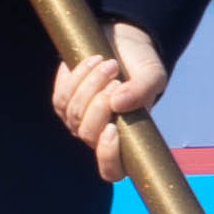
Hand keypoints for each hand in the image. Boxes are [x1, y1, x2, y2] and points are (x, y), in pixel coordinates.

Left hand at [51, 20, 167, 182]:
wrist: (122, 43)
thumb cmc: (140, 67)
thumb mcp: (151, 75)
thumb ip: (142, 91)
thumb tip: (118, 105)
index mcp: (127, 139)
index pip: (111, 170)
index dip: (108, 156)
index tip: (113, 128)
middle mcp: (100, 135)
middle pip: (88, 134)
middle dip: (100, 104)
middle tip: (117, 80)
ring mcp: (78, 120)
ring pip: (74, 113)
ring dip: (91, 84)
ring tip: (110, 64)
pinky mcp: (63, 101)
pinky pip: (62, 96)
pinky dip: (78, 76)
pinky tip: (94, 60)